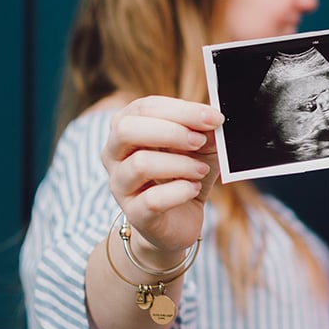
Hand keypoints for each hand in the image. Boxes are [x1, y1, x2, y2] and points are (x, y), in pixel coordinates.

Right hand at [101, 96, 223, 262]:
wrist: (179, 220)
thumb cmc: (185, 174)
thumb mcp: (200, 147)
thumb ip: (205, 130)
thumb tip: (214, 118)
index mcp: (127, 127)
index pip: (145, 108)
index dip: (181, 110)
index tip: (213, 118)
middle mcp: (114, 154)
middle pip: (127, 129)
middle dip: (171, 132)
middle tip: (200, 141)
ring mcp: (120, 185)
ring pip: (140, 164)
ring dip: (180, 164)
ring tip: (201, 170)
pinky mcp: (134, 214)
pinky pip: (152, 200)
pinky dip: (180, 191)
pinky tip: (193, 189)